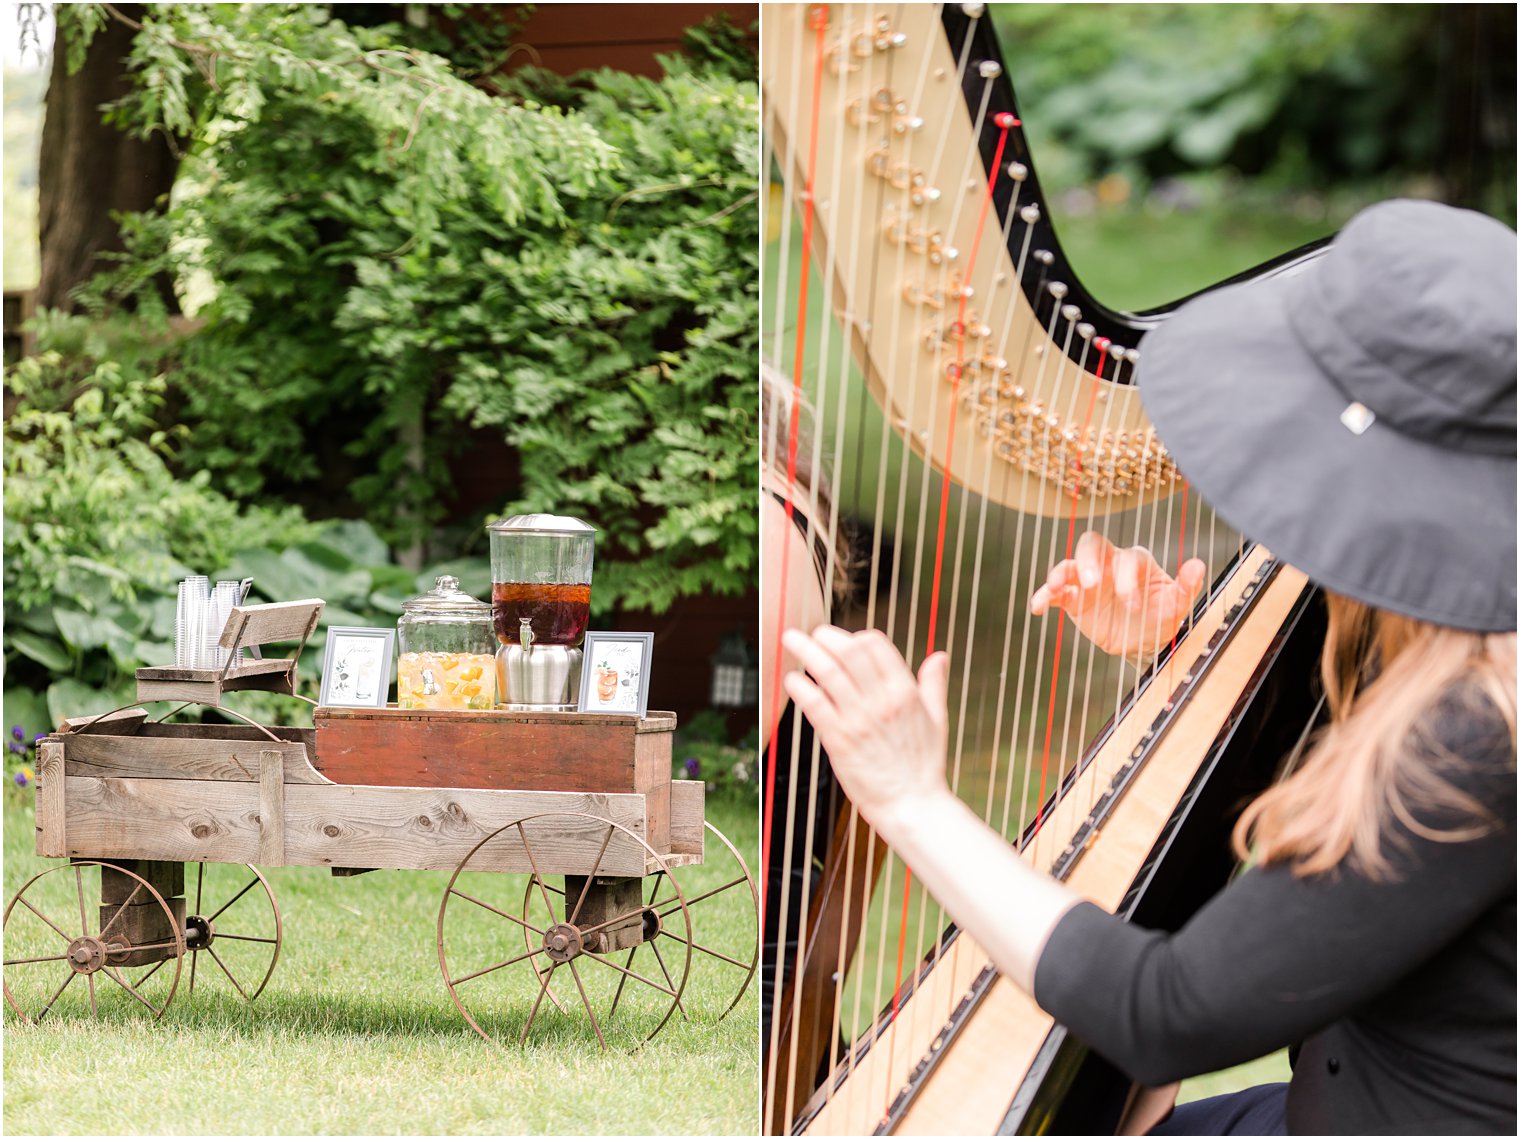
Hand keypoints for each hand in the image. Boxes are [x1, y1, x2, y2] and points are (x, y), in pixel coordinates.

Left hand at [780, 626, 952, 829]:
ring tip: (791, 641)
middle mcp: (881, 701)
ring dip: (806, 653)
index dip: (856, 637)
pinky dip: (801, 688)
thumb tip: (939, 656)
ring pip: (828, 674)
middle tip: (811, 634)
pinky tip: (792, 680)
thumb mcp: (936, 719)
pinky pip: (815, 706)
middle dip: (826, 638)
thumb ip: (933, 684)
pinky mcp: (839, 741)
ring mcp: (859, 720)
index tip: (845, 641)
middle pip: (848, 653)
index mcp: (905, 692)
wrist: (911, 805)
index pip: (876, 646)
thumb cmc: (923, 765)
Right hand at [1028, 531, 1205, 658]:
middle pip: (1091, 545)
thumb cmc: (1161, 617)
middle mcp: (1108, 565)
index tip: (1132, 605)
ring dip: (1060, 574)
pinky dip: (1043, 596)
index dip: (1127, 579)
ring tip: (1055, 588)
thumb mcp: (1177, 605)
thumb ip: (1186, 586)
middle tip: (1092, 584)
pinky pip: (1054, 592)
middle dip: (1089, 561)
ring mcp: (1088, 580)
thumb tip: (1198, 564)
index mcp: (1134, 562)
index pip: (1126, 558)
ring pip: (1068, 564)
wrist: (1141, 642)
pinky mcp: (1073, 599)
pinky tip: (1038, 608)